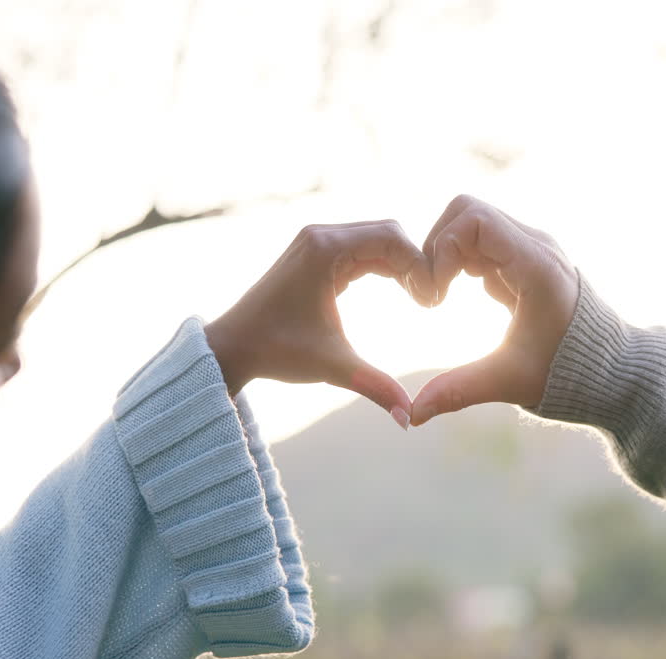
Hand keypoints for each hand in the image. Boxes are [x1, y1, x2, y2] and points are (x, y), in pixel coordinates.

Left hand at [205, 220, 431, 428]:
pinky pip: (362, 247)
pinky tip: (401, 290)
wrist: (233, 346)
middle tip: (430, 300)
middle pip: (388, 231)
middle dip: (414, 262)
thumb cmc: (276, 351)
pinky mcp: (315, 251)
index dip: (420, 266)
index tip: (432, 301)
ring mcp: (316, 241)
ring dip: (401, 263)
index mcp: (325, 249)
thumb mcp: (332, 366)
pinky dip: (384, 264)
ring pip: (377, 237)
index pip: (392, 238)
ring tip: (420, 298)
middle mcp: (321, 235)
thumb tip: (410, 420)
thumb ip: (375, 386)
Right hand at [411, 195, 578, 425]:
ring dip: (447, 252)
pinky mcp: (523, 258)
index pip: (474, 220)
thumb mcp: (509, 381)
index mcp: (536, 266)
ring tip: (441, 295)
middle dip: (437, 246)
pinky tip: (457, 294)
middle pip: (467, 211)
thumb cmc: (565, 375)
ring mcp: (530, 248)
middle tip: (432, 292)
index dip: (441, 249)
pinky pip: (481, 239)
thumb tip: (413, 415)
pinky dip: (460, 259)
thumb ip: (458, 391)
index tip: (437, 296)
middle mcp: (535, 246)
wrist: (610, 371)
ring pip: (471, 220)